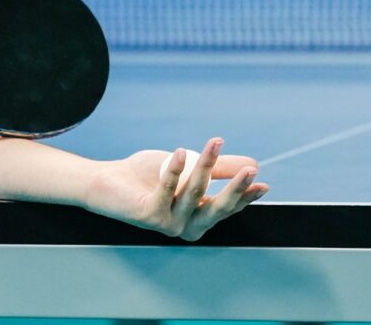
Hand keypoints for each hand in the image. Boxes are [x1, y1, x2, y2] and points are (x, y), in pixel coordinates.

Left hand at [90, 138, 268, 240]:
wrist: (106, 180)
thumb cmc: (147, 176)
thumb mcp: (187, 168)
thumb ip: (216, 168)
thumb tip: (252, 164)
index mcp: (198, 219)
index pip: (227, 208)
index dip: (245, 196)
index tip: (263, 183)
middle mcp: (186, 227)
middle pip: (217, 208)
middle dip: (236, 189)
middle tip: (251, 170)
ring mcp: (168, 224)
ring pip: (194, 192)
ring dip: (205, 165)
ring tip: (214, 143)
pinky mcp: (149, 216)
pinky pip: (167, 189)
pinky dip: (174, 170)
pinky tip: (179, 152)